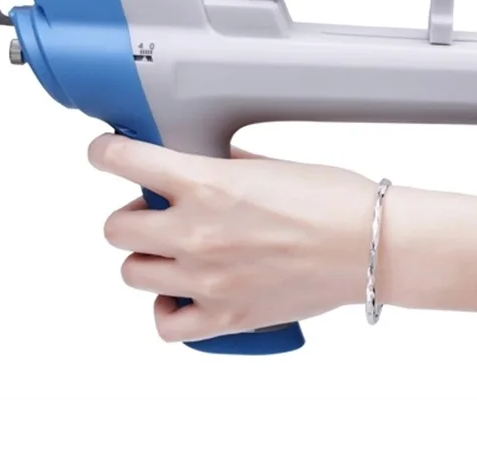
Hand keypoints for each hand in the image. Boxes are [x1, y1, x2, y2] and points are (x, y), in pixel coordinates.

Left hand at [87, 134, 376, 341]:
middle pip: (115, 228)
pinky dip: (168, 309)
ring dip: (148, 258)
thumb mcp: (270, 164)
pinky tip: (185, 293)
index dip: (105, 152)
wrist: (372, 244)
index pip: (125, 160)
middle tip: (157, 211)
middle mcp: (198, 232)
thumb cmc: (335, 199)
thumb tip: (197, 165)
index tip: (105, 152)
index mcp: (208, 185)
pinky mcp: (226, 317)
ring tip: (176, 252)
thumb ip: (222, 166)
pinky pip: (166, 324)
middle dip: (131, 215)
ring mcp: (207, 279)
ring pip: (132, 273)